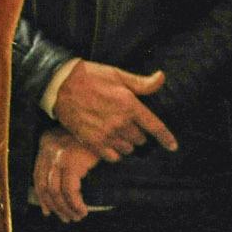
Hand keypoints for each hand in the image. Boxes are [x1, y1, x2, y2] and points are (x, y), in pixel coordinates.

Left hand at [34, 129, 100, 222]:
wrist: (110, 128)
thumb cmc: (96, 139)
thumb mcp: (75, 147)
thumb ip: (64, 161)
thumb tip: (58, 190)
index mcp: (46, 143)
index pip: (38, 175)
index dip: (42, 196)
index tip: (47, 211)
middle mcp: (48, 147)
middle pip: (44, 185)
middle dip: (54, 205)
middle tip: (65, 218)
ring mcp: (58, 155)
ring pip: (55, 191)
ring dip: (66, 208)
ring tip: (77, 216)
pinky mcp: (71, 162)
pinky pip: (69, 191)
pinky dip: (75, 204)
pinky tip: (83, 210)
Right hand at [52, 61, 177, 159]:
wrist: (59, 84)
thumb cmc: (89, 76)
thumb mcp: (117, 74)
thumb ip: (141, 82)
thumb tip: (161, 78)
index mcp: (129, 105)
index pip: (155, 127)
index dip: (166, 138)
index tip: (172, 146)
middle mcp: (120, 122)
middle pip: (141, 139)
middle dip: (138, 133)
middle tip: (127, 124)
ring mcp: (106, 134)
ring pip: (128, 149)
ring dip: (126, 143)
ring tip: (116, 133)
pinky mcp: (92, 141)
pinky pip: (112, 156)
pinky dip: (113, 152)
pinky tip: (108, 142)